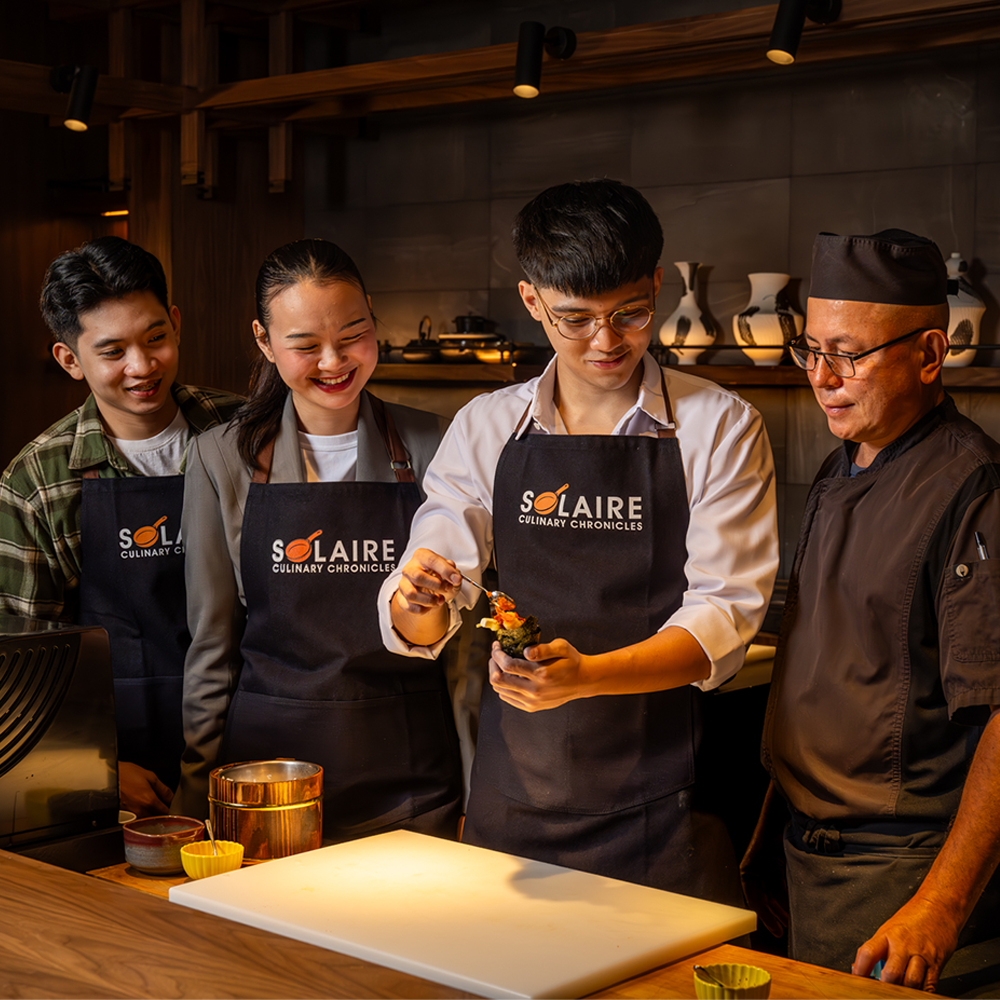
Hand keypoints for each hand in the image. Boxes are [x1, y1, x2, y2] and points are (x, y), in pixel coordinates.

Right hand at [119, 760, 172, 816]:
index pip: (165, 812)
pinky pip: (136, 819)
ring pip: (146, 820)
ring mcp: (130, 815)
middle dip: (162, 815)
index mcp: (149, 801)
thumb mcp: (150, 776)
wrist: (107, 777)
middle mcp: (140, 811)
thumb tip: (172, 798)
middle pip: (156, 819)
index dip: (171, 810)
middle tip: (164, 808)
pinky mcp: (123, 816)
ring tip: (152, 807)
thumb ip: (163, 789)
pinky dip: (141, 816)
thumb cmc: (126, 774)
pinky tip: (141, 808)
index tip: (173, 808)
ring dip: (151, 817)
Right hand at [394, 548, 460, 616]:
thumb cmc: (438, 577)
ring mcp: (403, 584)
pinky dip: (423, 609)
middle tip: (447, 588)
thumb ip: (453, 571)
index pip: (431, 560)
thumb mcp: (450, 572)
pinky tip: (430, 606)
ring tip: (439, 600)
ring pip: (411, 594)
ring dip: (429, 600)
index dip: (446, 571)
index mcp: (421, 556)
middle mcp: (410, 569)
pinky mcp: (401, 598)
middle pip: (418, 577)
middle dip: (437, 585)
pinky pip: (409, 607)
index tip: (456, 579)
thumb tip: (454, 574)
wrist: (430, 590)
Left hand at [488, 638, 591, 711]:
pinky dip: (503, 686)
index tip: (497, 645)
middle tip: (496, 654)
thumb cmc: (571, 661)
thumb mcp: (561, 647)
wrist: (582, 681)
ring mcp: (532, 701)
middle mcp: (535, 690)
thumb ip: (543, 648)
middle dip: (492, 663)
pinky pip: (507, 698)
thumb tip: (525, 651)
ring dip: (496, 674)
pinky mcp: (531, 707)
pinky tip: (509, 676)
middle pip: (498, 680)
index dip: (497, 654)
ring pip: (500, 690)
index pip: (508, 665)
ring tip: (500, 663)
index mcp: (541, 674)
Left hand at [739, 781, 789, 938]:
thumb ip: (802, 874)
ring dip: (765, 911)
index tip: (788, 924)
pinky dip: (756, 898)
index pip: (777, 891)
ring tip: (777, 927)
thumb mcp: (802, 859)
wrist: (791, 812)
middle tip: (783, 930)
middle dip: (774, 914)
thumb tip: (814, 896)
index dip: (781, 909)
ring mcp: (756, 861)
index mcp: (777, 863)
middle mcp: (765, 864)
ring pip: (757, 893)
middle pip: (766, 895)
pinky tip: (763, 909)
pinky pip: (749, 884)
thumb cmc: (801, 832)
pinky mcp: (749, 859)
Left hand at [852, 894, 960, 992]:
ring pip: (911, 982)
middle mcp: (903, 946)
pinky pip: (929, 985)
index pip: (868, 953)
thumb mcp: (889, 929)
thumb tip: (861, 967)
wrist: (938, 908)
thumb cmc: (912, 919)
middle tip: (880, 992)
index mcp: (886, 935)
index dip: (860, 969)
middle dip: (885, 987)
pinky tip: (915, 992)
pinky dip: (921, 992)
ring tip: (898, 992)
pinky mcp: (937, 964)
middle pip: (890, 973)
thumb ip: (877, 949)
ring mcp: (921, 956)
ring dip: (904, 992)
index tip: (857, 979)